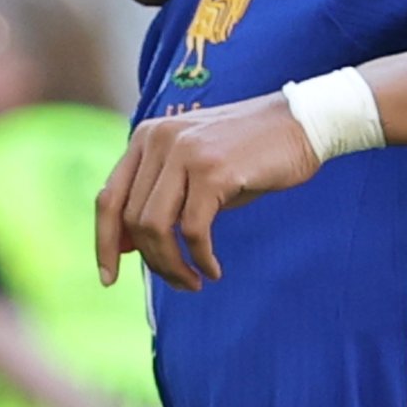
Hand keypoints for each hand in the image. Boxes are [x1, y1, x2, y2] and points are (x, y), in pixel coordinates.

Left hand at [97, 97, 321, 289]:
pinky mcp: (213, 171)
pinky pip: (193, 231)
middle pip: (132, 220)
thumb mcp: (195, 172)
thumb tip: (127, 247)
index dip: (104, 243)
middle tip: (178, 282)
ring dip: (171, 266)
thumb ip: (159, 200)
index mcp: (146, 138)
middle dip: (152, 262)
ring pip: (156, 228)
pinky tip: (213, 269)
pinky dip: (200, 259)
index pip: (109, 198)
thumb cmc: (249, 154)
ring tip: (192, 281)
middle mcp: (158, 140)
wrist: (302, 124)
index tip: (109, 279)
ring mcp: (185, 152)